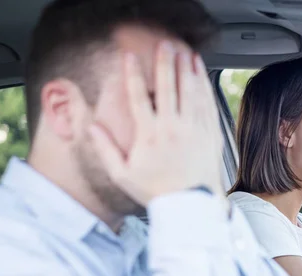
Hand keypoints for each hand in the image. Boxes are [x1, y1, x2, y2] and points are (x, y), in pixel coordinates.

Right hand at [90, 41, 223, 205]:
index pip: (138, 97)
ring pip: (191, 91)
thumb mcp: (123, 175)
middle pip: (169, 86)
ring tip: (184, 52)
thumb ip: (106, 149)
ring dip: (187, 69)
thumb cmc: (157, 191)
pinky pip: (207, 104)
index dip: (133, 74)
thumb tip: (91, 126)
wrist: (191, 205)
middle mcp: (173, 128)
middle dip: (166, 62)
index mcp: (149, 135)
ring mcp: (194, 129)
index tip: (129, 57)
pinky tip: (201, 74)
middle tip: (164, 45)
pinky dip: (204, 86)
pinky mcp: (210, 133)